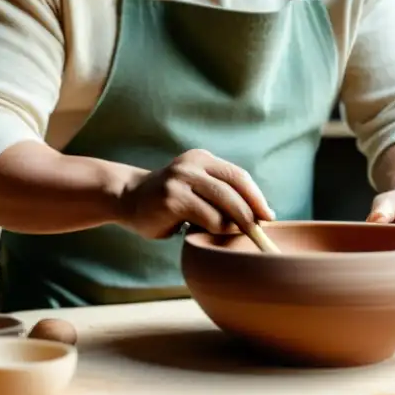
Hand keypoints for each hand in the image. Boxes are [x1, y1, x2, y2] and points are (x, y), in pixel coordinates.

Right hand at [117, 149, 274, 239]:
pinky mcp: (172, 200)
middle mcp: (192, 165)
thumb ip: (219, 194)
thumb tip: (258, 215)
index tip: (268, 216)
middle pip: (234, 189)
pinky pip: (207, 218)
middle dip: (251, 213)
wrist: (127, 198)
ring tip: (233, 234)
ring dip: (234, 224)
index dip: (256, 196)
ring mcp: (180, 180)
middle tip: (259, 232)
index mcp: (202, 159)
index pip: (238, 176)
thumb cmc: (169, 200)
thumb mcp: (196, 187)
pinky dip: (216, 229)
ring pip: (223, 204)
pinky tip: (210, 235)